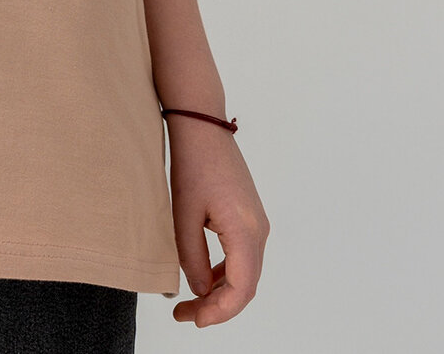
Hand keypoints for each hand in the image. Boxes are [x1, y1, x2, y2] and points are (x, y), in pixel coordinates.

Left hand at [166, 116, 268, 325]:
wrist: (202, 125)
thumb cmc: (192, 163)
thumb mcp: (184, 214)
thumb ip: (192, 257)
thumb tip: (199, 290)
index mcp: (246, 231)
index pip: (241, 290)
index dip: (219, 312)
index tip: (193, 320)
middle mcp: (259, 230)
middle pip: (246, 286)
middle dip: (217, 307)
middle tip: (185, 315)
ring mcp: (257, 223)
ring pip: (246, 273)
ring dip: (221, 291)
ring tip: (190, 302)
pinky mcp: (249, 215)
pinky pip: (243, 256)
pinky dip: (225, 273)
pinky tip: (203, 278)